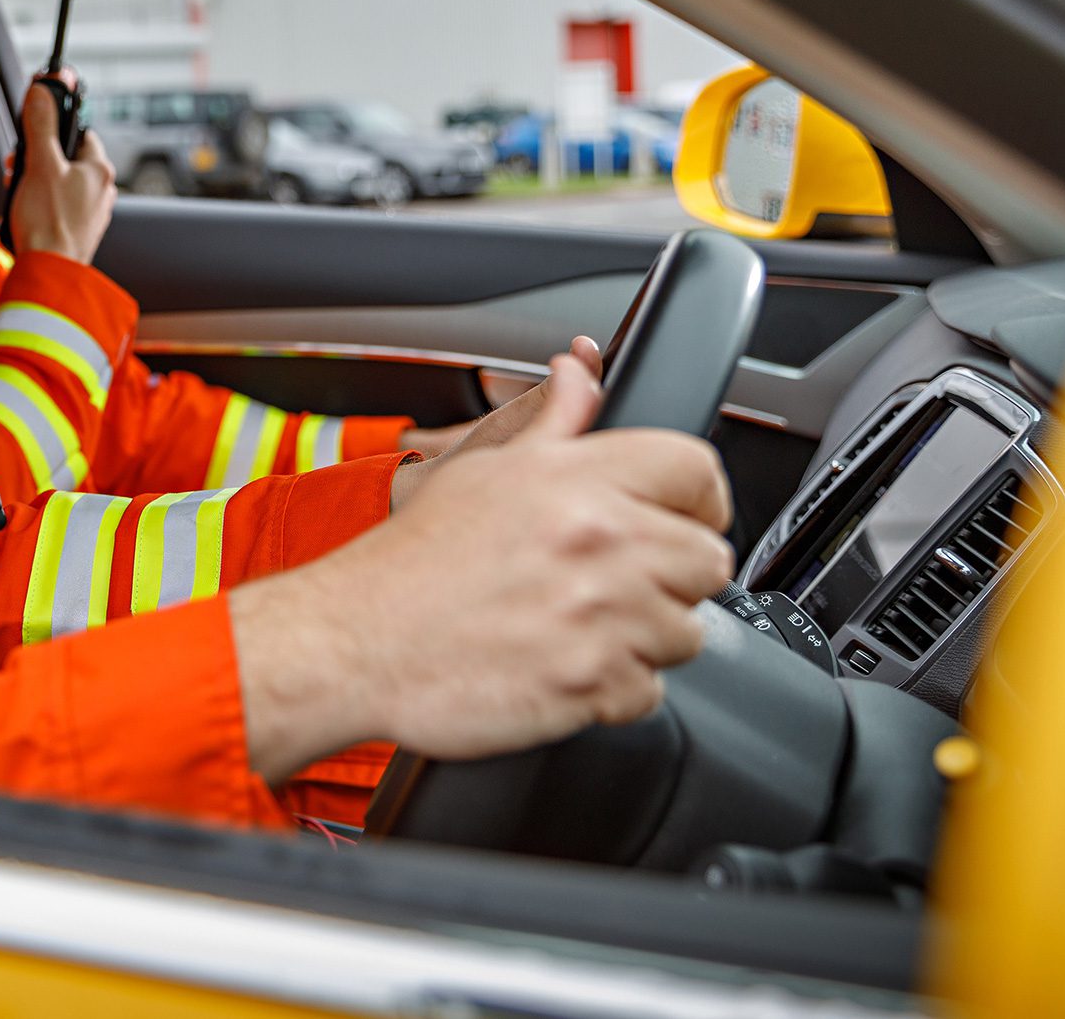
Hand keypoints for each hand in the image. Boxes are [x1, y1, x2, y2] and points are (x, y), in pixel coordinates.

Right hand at [7, 73, 115, 264]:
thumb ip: (41, 125)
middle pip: (67, 159)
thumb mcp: (40, 165)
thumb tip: (41, 93)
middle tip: (19, 167)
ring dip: (35, 184)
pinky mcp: (78, 231)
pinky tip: (25, 213)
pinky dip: (40, 206)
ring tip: (19, 192)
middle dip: (38, 160)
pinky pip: (57, 208)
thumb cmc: (48, 223)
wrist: (48, 272)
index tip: (36, 129)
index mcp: (99, 169)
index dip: (54, 129)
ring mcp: (91, 213)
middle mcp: (102, 190)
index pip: (80, 132)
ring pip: (60, 184)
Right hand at [230, 350, 731, 780]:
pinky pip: (649, 692)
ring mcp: (602, 616)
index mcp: (577, 479)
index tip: (682, 520)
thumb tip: (580, 372)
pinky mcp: (594, 684)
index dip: (698, 501)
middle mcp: (600, 540)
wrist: (356, 642)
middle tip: (615, 585)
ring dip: (642, 638)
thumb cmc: (411, 562)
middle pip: (708, 562)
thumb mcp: (482, 473)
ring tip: (577, 628)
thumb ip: (552, 425)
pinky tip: (563, 666)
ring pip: (686, 634)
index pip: (697, 472)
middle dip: (672, 579)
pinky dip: (612, 690)